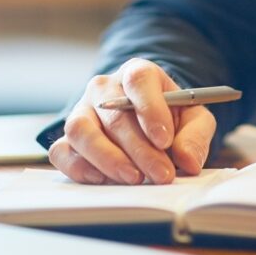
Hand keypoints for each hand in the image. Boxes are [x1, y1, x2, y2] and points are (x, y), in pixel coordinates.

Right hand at [48, 58, 215, 185]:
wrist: (145, 125)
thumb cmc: (168, 119)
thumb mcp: (193, 120)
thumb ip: (194, 136)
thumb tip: (188, 162)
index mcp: (136, 74)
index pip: (138, 80)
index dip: (151, 109)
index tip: (164, 139)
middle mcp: (103, 88)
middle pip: (114, 115)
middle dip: (140, 149)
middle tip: (162, 174)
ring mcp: (81, 111)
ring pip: (80, 130)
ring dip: (107, 158)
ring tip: (133, 178)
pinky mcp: (67, 138)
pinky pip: (61, 151)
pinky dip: (79, 167)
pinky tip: (103, 180)